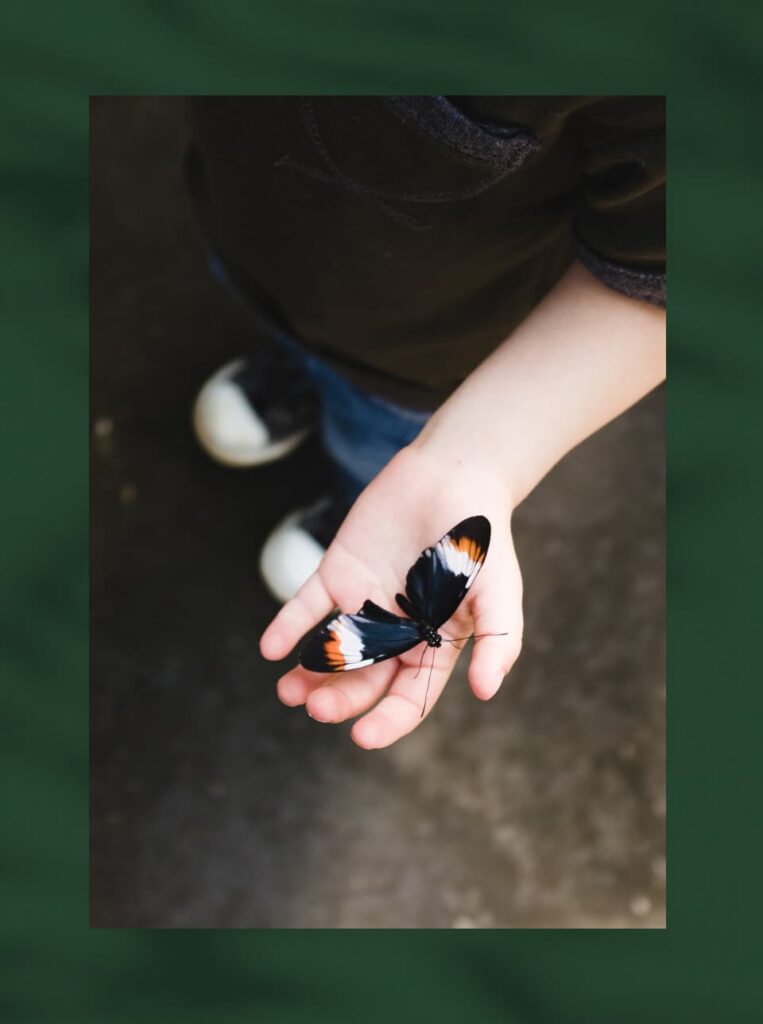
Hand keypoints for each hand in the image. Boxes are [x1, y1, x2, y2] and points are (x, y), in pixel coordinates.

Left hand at [260, 443, 523, 748]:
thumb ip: (497, 640)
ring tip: (288, 691)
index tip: (362, 737)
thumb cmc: (480, 536)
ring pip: (331, 651)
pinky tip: (271, 648)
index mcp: (434, 645)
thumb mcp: (499, 591)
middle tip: (315, 708)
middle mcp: (396, 631)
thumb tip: (485, 692)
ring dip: (309, 675)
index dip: (388, 722)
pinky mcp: (337, 573)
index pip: (409, 697)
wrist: (453, 473)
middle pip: (364, 680)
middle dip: (340, 699)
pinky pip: (307, 606)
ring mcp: (364, 603)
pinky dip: (287, 627)